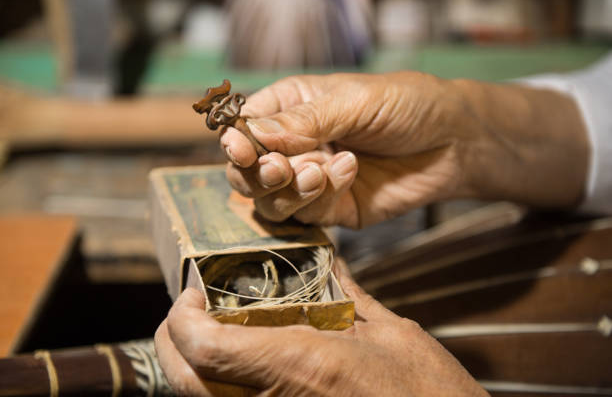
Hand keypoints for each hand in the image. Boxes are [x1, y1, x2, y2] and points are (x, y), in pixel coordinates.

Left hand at [154, 259, 488, 396]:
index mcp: (298, 366)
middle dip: (174, 343)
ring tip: (210, 332)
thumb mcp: (388, 332)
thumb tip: (329, 263)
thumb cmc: (427, 391)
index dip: (183, 319)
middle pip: (186, 380)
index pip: (205, 347)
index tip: (192, 295)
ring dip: (192, 366)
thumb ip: (349, 295)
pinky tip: (241, 362)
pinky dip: (218, 385)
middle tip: (191, 312)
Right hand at [220, 73, 587, 227]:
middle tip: (282, 168)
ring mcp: (310, 181)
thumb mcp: (354, 101)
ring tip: (322, 169)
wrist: (454, 142)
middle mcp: (294, 147)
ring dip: (290, 190)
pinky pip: (306, 216)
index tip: (239, 149)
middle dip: (259, 174)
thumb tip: (252, 135)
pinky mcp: (332, 210)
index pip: (245, 128)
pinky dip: (319, 198)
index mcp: (291, 108)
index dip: (237, 142)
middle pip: (249, 172)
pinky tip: (348, 172)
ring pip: (270, 202)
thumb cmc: (407, 105)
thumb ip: (304, 122)